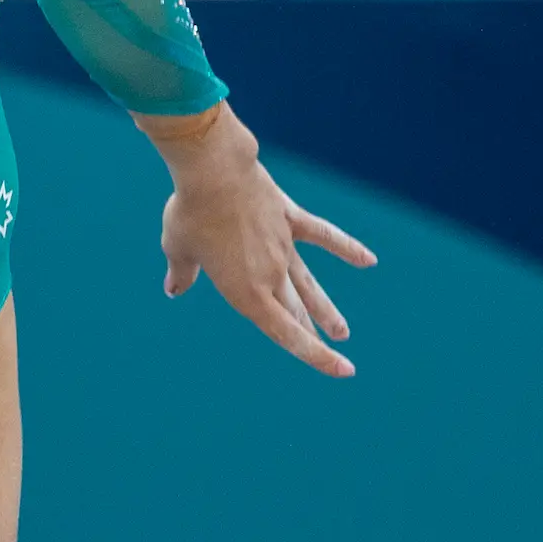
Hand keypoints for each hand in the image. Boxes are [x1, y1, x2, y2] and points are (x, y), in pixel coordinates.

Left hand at [149, 108, 376, 376]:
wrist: (214, 171)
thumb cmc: (191, 212)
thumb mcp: (178, 248)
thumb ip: (182, 273)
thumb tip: (174, 289)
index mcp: (245, 292)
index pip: (286, 333)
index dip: (315, 355)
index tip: (343, 370)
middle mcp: (271, 274)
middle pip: (296, 311)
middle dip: (312, 332)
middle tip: (332, 345)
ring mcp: (284, 247)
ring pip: (310, 284)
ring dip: (326, 308)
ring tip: (342, 330)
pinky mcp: (289, 218)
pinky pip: (323, 235)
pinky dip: (346, 249)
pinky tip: (368, 260)